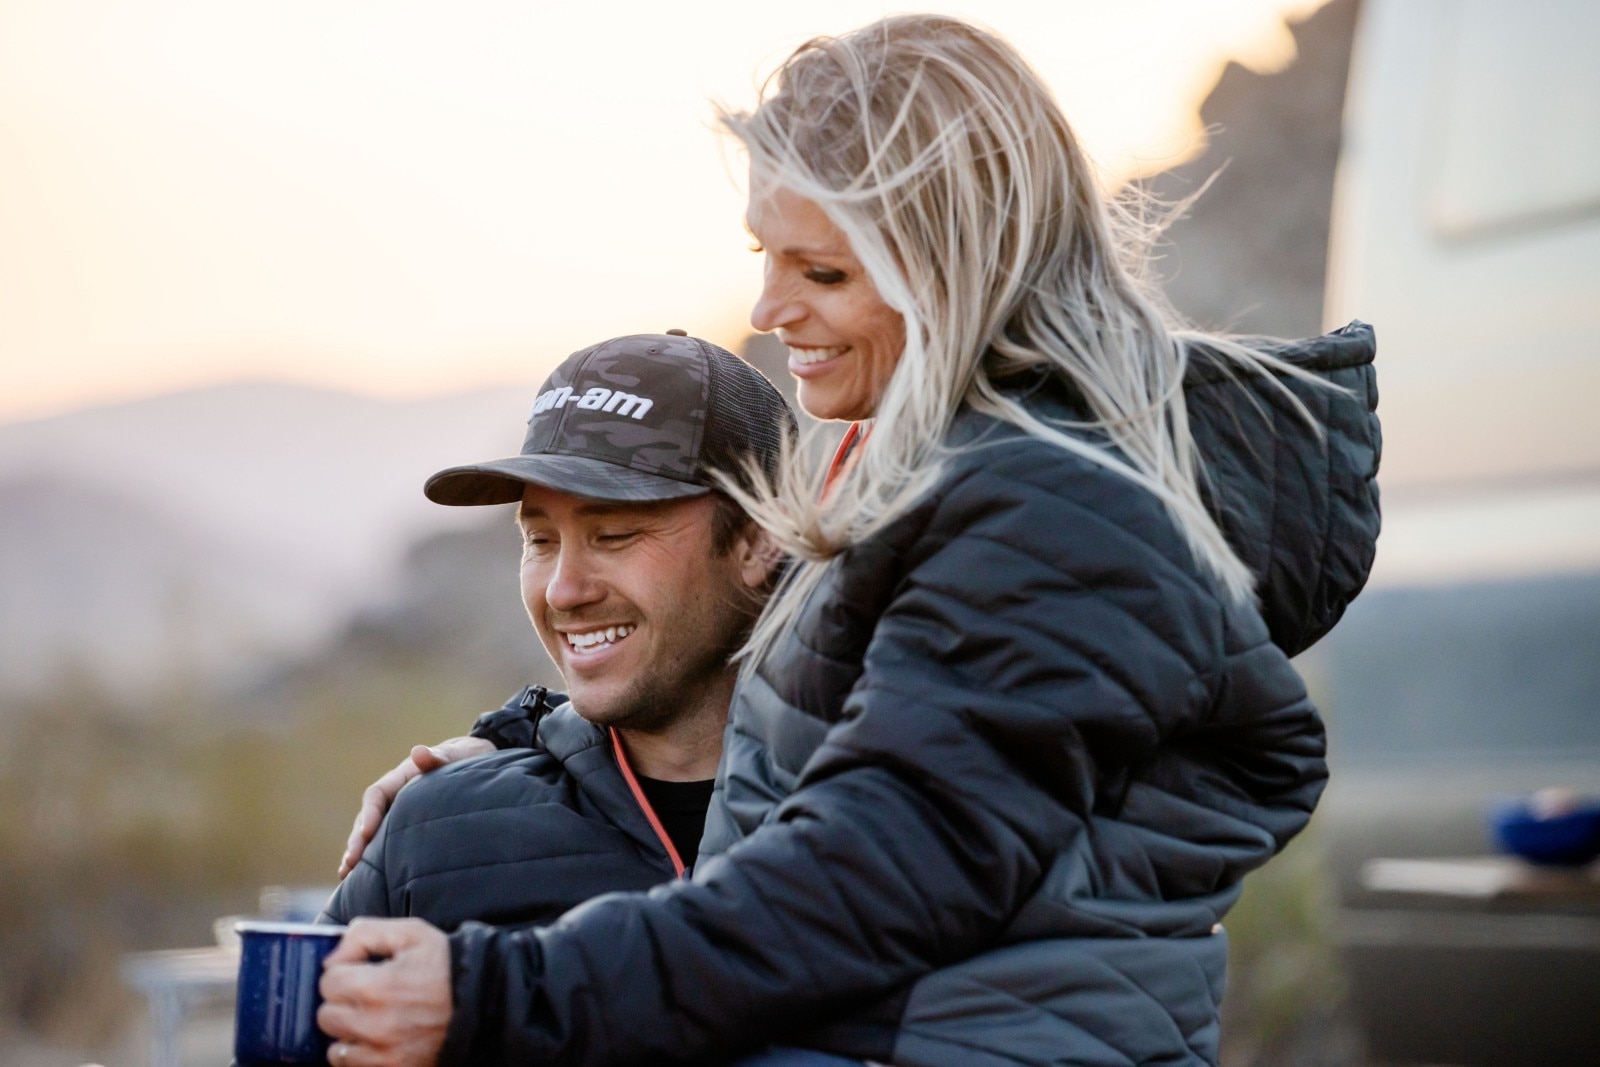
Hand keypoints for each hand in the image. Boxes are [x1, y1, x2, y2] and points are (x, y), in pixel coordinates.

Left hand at [319, 918, 451, 1066]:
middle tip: (366, 994)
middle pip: (326, 1015)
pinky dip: (358, 1055)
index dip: (344, 971)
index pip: (328, 981)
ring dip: (348, 1032)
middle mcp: (375, 1025)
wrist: (483, 1002)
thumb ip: (365, 933)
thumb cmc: (445, 966)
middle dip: (343, 1001)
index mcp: (376, 987)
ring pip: (335, 1047)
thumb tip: (332, 958)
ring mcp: (382, 1054)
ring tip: (372, 1019)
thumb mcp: (411, 933)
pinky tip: (376, 1039)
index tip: (362, 970)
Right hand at [339, 736, 494, 878]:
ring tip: (347, 876)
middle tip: (351, 863)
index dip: (369, 813)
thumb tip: (419, 753)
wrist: (475, 762)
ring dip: (360, 854)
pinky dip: (373, 861)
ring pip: (372, 835)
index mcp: (402, 777)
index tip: (366, 833)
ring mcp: (398, 814)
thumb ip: (438, 756)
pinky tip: (362, 881)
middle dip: (358, 841)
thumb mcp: (456, 755)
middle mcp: (395, 797)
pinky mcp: (406, 830)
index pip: (378, 794)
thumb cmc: (465, 758)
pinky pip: (386, 845)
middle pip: (368, 818)